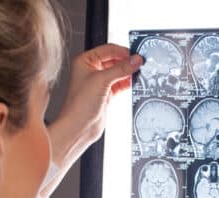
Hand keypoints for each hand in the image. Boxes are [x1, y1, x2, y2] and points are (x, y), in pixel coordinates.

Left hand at [46, 44, 142, 181]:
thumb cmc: (79, 104)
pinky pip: (120, 84)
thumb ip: (121, 69)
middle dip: (127, 62)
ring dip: (128, 73)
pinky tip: (135, 82)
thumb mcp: (102, 80)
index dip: (123, 51)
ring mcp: (99, 83)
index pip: (108, 50)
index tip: (136, 55)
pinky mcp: (106, 94)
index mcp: (85, 61)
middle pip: (114, 60)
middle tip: (140, 64)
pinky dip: (127, 83)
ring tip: (139, 72)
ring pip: (118, 73)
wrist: (78, 127)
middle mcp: (91, 70)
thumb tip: (135, 60)